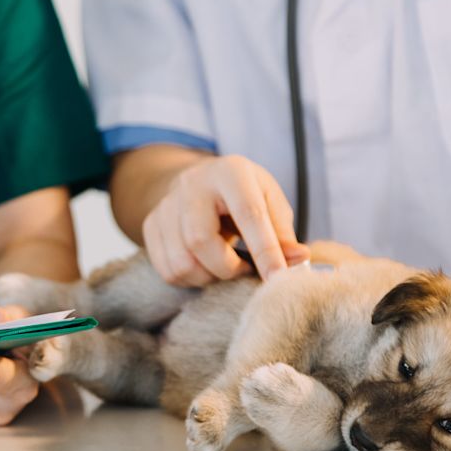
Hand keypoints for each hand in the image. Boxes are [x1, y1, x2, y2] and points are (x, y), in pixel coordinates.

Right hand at [143, 155, 309, 285]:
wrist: (198, 180)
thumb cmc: (242, 194)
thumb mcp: (268, 200)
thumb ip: (283, 232)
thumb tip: (298, 261)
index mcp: (231, 172)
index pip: (248, 213)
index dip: (266, 250)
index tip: (280, 278)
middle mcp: (192, 184)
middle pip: (200, 239)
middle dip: (227, 268)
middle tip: (244, 271)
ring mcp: (166, 205)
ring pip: (181, 261)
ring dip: (208, 277)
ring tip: (224, 268)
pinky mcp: (151, 225)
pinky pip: (167, 269)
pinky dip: (190, 279)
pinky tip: (204, 267)